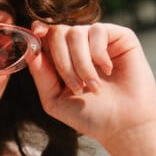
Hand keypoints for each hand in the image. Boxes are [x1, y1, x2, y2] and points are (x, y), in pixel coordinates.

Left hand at [27, 21, 155, 155]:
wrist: (124, 125)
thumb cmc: (91, 116)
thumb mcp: (55, 100)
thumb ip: (41, 76)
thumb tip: (31, 51)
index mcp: (63, 59)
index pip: (46, 37)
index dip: (39, 32)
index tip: (35, 33)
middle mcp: (80, 47)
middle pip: (58, 32)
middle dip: (62, 61)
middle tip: (76, 87)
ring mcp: (99, 40)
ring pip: (76, 32)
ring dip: (81, 63)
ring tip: (93, 87)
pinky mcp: (120, 37)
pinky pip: (97, 30)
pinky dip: (98, 53)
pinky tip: (107, 70)